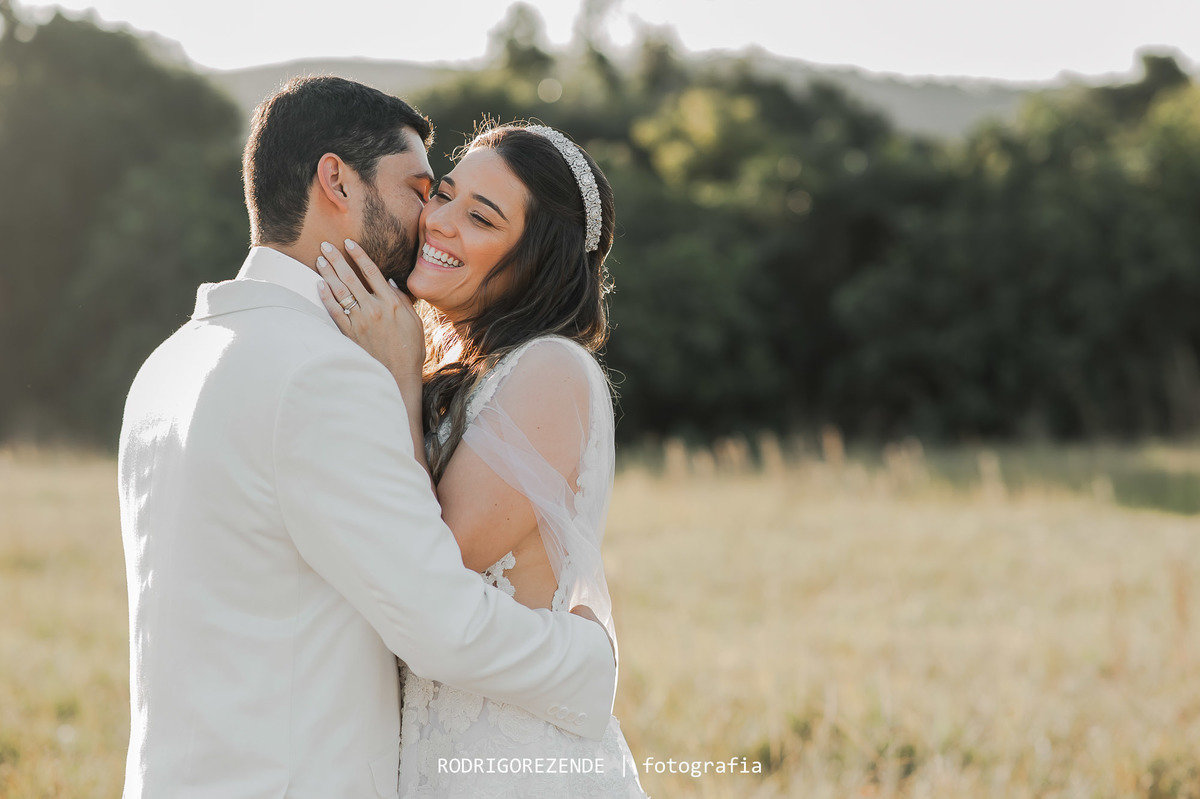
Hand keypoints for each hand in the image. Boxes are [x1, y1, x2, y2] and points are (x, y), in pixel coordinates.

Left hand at [316, 239, 425, 384]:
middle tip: (325, 245)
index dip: (359, 255)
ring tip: (320, 260)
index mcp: (392, 303)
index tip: (349, 243)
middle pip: (351, 278)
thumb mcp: (414, 321)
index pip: (372, 272)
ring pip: (340, 292)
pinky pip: (334, 312)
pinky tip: (319, 285)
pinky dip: (326, 298)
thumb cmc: (410, 348)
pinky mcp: (350, 334)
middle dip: (336, 260)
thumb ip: (401, 299)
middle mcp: (374, 309)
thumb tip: (388, 282)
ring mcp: (360, 321)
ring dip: (328, 274)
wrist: (398, 375)